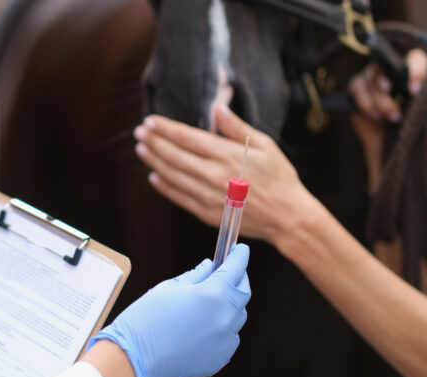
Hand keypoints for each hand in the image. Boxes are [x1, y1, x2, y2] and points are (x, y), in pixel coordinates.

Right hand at [89, 244, 251, 376]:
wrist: (134, 359)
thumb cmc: (146, 319)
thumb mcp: (168, 288)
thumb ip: (195, 276)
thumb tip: (209, 267)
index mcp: (214, 294)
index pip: (236, 269)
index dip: (239, 256)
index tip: (241, 250)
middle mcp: (225, 317)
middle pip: (243, 294)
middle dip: (238, 280)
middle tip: (229, 274)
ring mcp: (225, 340)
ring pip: (237, 318)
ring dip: (229, 307)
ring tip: (209, 304)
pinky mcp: (220, 358)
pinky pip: (228, 338)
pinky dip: (221, 330)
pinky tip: (203, 328)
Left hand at [135, 106, 320, 241]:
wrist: (287, 218)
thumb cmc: (280, 178)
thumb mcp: (266, 146)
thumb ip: (237, 128)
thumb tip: (218, 109)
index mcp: (227, 155)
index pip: (188, 138)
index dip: (166, 129)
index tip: (151, 120)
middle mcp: (214, 175)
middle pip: (175, 156)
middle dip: (154, 142)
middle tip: (139, 132)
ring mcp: (208, 196)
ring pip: (173, 176)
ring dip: (154, 162)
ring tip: (141, 149)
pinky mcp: (207, 213)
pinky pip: (179, 198)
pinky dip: (164, 187)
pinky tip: (154, 177)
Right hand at [349, 49, 426, 192]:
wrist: (397, 144)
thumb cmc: (418, 123)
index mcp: (413, 70)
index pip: (414, 59)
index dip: (414, 71)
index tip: (415, 90)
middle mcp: (391, 70)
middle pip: (385, 64)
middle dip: (388, 81)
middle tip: (393, 96)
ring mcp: (372, 79)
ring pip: (370, 79)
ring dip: (381, 101)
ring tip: (394, 118)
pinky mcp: (358, 90)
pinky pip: (356, 88)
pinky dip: (366, 103)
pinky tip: (376, 116)